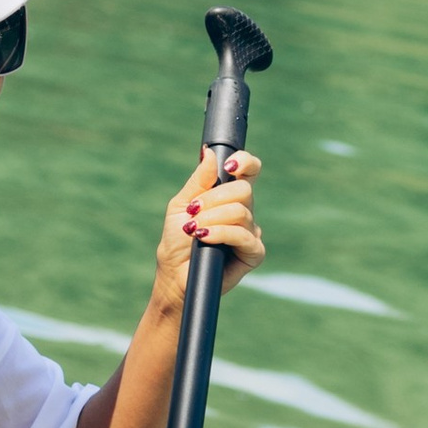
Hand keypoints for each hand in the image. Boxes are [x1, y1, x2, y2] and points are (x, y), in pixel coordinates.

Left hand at [151, 147, 262, 314]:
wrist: (174, 275)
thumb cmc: (176, 241)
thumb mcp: (182, 205)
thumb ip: (199, 181)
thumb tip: (209, 152)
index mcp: (228, 196)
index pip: (249, 170)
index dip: (245, 162)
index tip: (229, 166)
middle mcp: (243, 211)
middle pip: (244, 190)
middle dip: (214, 199)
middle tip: (193, 212)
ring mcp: (250, 232)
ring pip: (241, 212)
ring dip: (212, 219)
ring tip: (194, 230)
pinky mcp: (253, 253)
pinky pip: (244, 236)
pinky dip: (222, 234)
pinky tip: (205, 238)